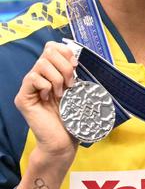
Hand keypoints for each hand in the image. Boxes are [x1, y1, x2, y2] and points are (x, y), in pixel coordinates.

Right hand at [14, 41, 77, 163]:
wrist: (64, 141)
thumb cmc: (73, 118)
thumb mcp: (77, 91)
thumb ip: (72, 74)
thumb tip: (75, 56)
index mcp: (51, 73)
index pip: (51, 47)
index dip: (64, 51)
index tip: (76, 66)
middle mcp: (38, 77)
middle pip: (47, 52)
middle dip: (64, 66)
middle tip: (71, 84)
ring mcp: (28, 87)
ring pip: (41, 64)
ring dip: (58, 78)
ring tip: (62, 94)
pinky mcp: (23, 97)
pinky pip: (33, 78)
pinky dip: (46, 86)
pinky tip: (50, 98)